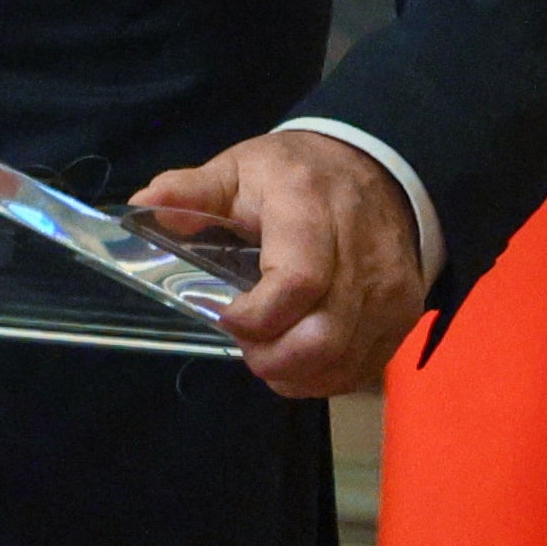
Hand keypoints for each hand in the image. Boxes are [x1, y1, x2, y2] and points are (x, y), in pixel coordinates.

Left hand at [131, 133, 425, 398]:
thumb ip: (190, 190)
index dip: (256, 316)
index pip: (296, 282)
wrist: (375, 171)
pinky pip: (365, 366)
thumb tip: (142, 205)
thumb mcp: (238, 168)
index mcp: (310, 211)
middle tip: (245, 348)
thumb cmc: (294, 175)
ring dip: (297, 373)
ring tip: (265, 355)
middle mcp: (361, 255)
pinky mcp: (404, 314)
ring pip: (346, 360)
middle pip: (325, 335)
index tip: (222, 315)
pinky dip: (325, 377)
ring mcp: (390, 290)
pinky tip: (296, 363)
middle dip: (274, 358)